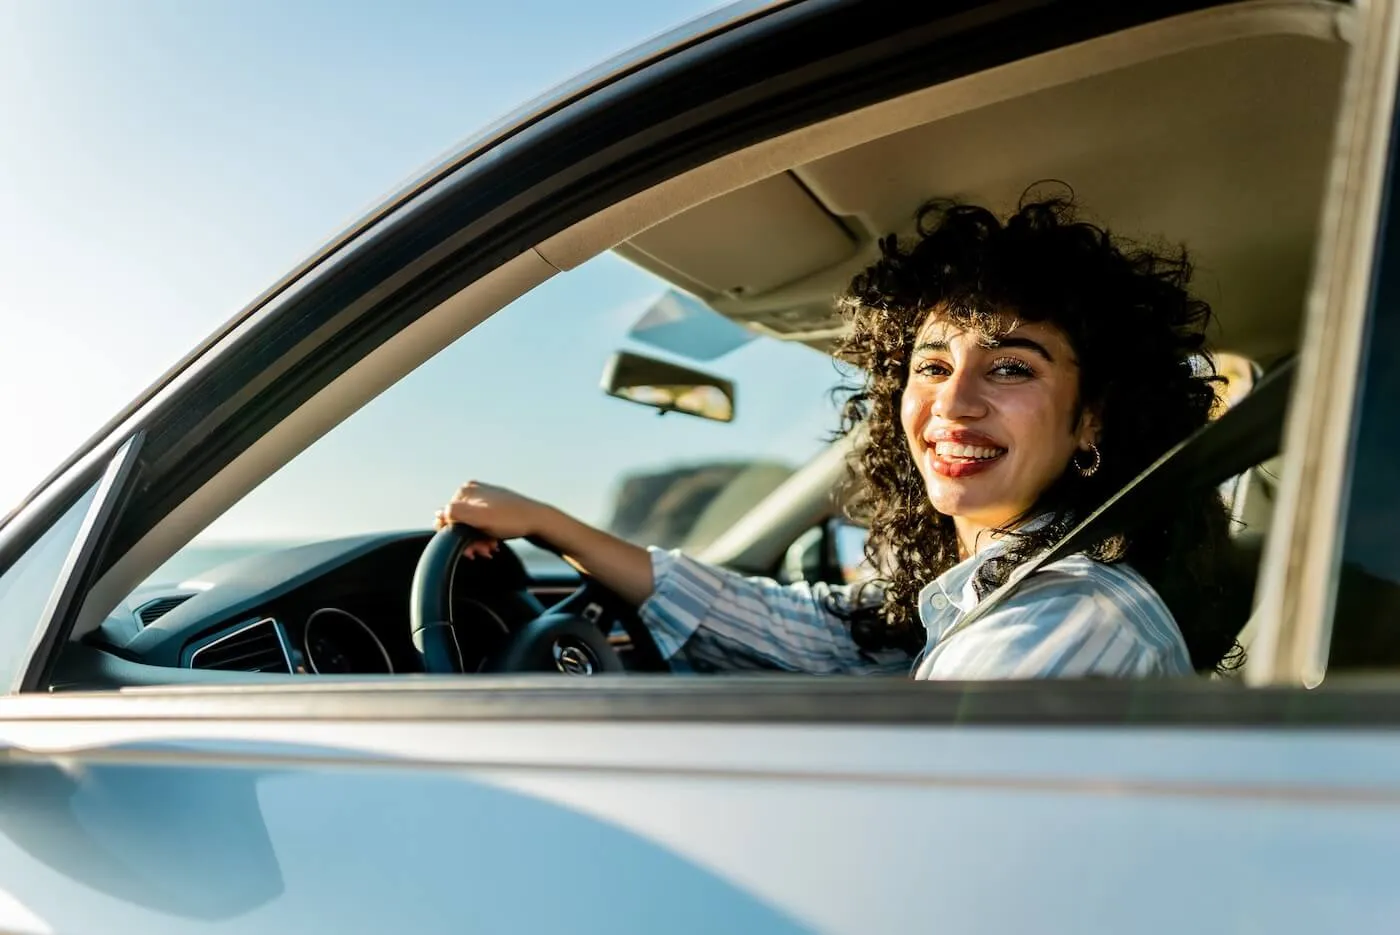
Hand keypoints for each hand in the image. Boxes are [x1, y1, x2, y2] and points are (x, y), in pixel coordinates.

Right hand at [434, 481, 553, 559]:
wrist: (538, 521)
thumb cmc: (511, 519)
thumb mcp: (478, 518)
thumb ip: (453, 514)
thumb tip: (438, 514)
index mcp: (466, 491)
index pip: (447, 518)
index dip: (455, 536)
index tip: (469, 548)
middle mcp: (473, 491)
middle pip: (459, 522)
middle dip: (468, 540)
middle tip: (482, 550)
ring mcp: (484, 499)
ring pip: (470, 526)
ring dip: (476, 541)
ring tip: (489, 547)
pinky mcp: (493, 508)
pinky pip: (481, 525)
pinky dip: (484, 536)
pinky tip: (492, 543)